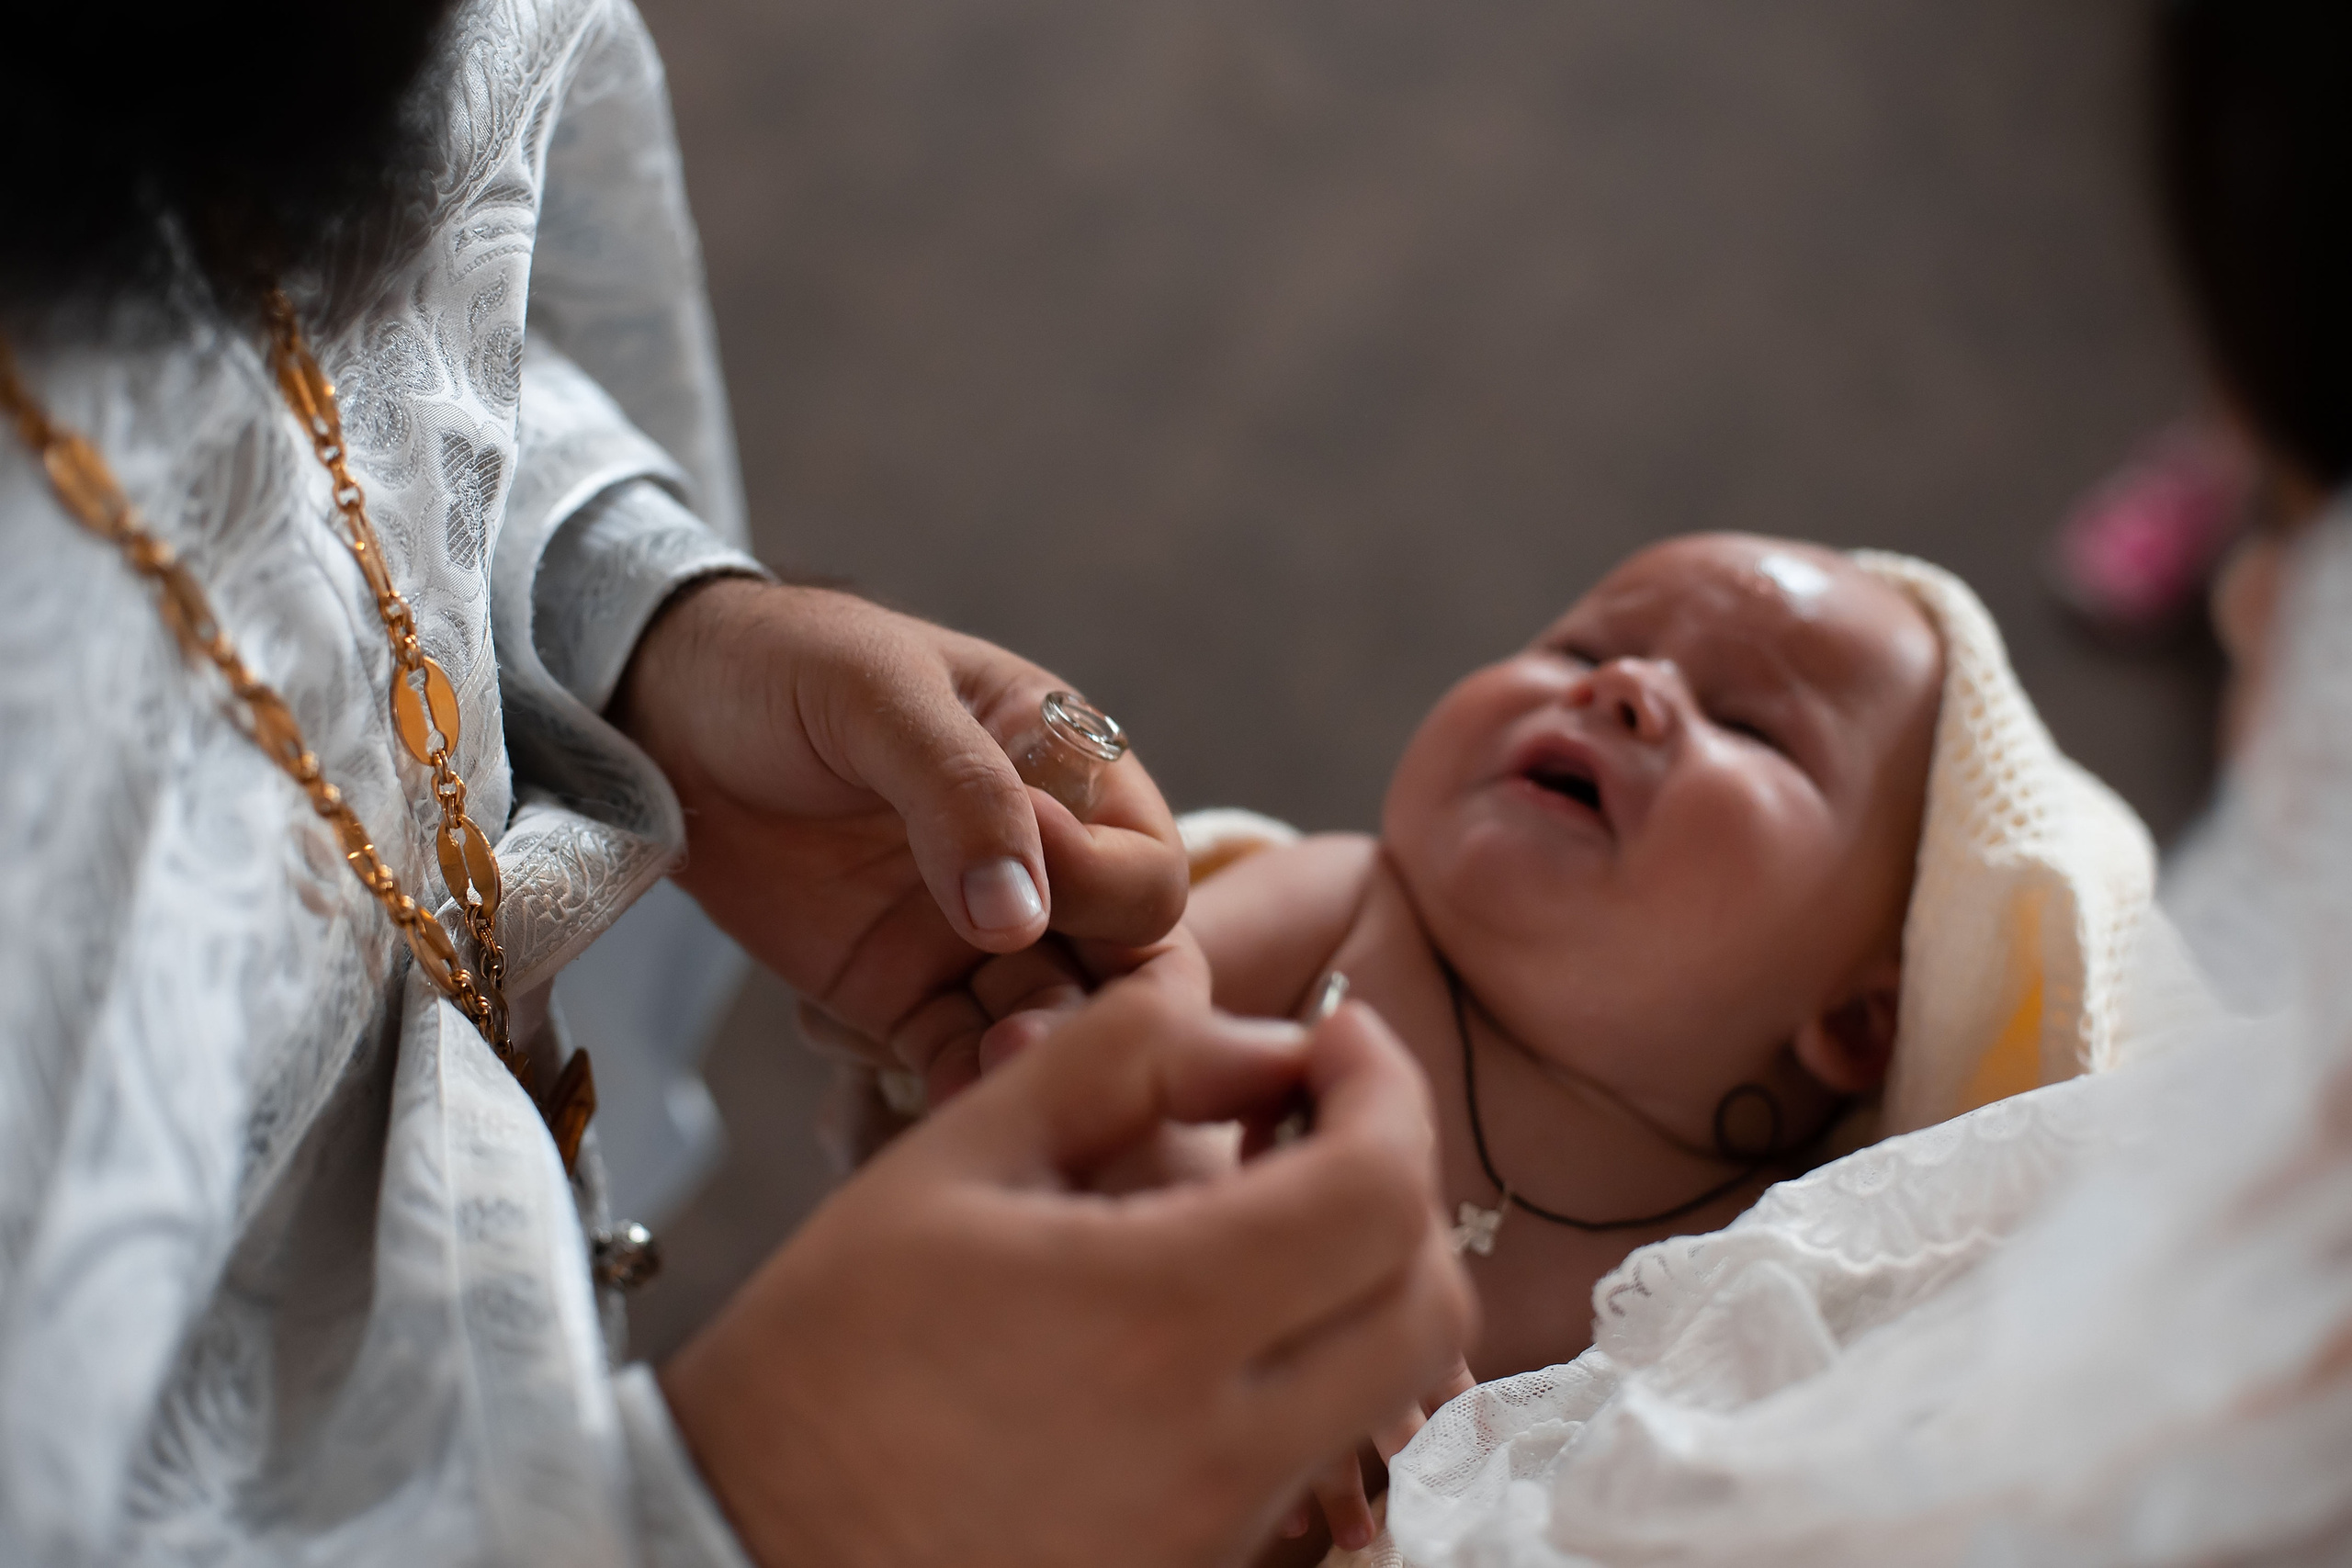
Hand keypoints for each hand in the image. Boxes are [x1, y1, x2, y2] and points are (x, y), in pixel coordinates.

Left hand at [614, 578, 1187, 1076]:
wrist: (664, 712)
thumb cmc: (787, 665)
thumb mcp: (879, 693)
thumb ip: (961, 790)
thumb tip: (1020, 919)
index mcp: (1071, 775)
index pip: (1146, 867)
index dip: (1104, 886)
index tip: (1027, 870)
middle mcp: (1045, 867)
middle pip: (1129, 967)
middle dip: (1097, 1012)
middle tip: (1028, 1036)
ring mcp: (973, 939)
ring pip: (1049, 1024)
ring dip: (1030, 1060)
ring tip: (987, 1074)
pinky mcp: (901, 993)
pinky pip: (953, 1058)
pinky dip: (957, 1089)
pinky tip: (940, 1106)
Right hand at [659, 948, 1477, 1567]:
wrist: (738, 1551)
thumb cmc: (824, 1360)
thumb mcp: (949, 1165)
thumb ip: (1110, 1061)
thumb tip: (1240, 1024)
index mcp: (1157, 1318)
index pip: (1379, 1189)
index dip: (1387, 1089)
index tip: (1342, 1037)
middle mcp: (1219, 1444)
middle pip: (1425, 1300)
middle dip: (1401, 1181)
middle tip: (1319, 1116)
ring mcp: (1219, 1529)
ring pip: (1387, 1386)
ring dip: (1365, 1276)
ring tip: (1261, 1209)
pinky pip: (1318, 1460)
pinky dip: (1315, 1369)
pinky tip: (1217, 1320)